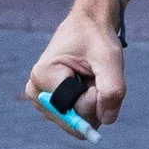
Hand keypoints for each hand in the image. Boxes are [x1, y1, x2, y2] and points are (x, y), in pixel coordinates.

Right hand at [24, 2, 127, 132]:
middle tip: (92, 73)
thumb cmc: (97, 38)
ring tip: (89, 77)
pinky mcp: (52, 107)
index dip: (95, 94)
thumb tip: (106, 121)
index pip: (76, 110)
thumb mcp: (109, 59)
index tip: (93, 69)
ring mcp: (43, 103)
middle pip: (75, 121)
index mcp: (41, 77)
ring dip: (93, 101)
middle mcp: (37, 94)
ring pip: (79, 123)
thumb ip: (112, 91)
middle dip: (94, 100)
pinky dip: (91, 104)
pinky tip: (86, 84)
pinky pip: (79, 121)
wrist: (90, 25)